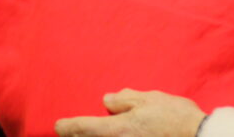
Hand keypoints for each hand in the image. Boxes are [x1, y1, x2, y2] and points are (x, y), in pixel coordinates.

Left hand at [55, 89, 205, 136]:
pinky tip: (118, 134)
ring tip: (89, 134)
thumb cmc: (175, 117)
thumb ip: (124, 100)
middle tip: (69, 132)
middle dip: (78, 136)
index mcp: (118, 128)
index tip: (58, 126)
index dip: (68, 127)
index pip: (83, 128)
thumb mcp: (148, 99)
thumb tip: (108, 101)